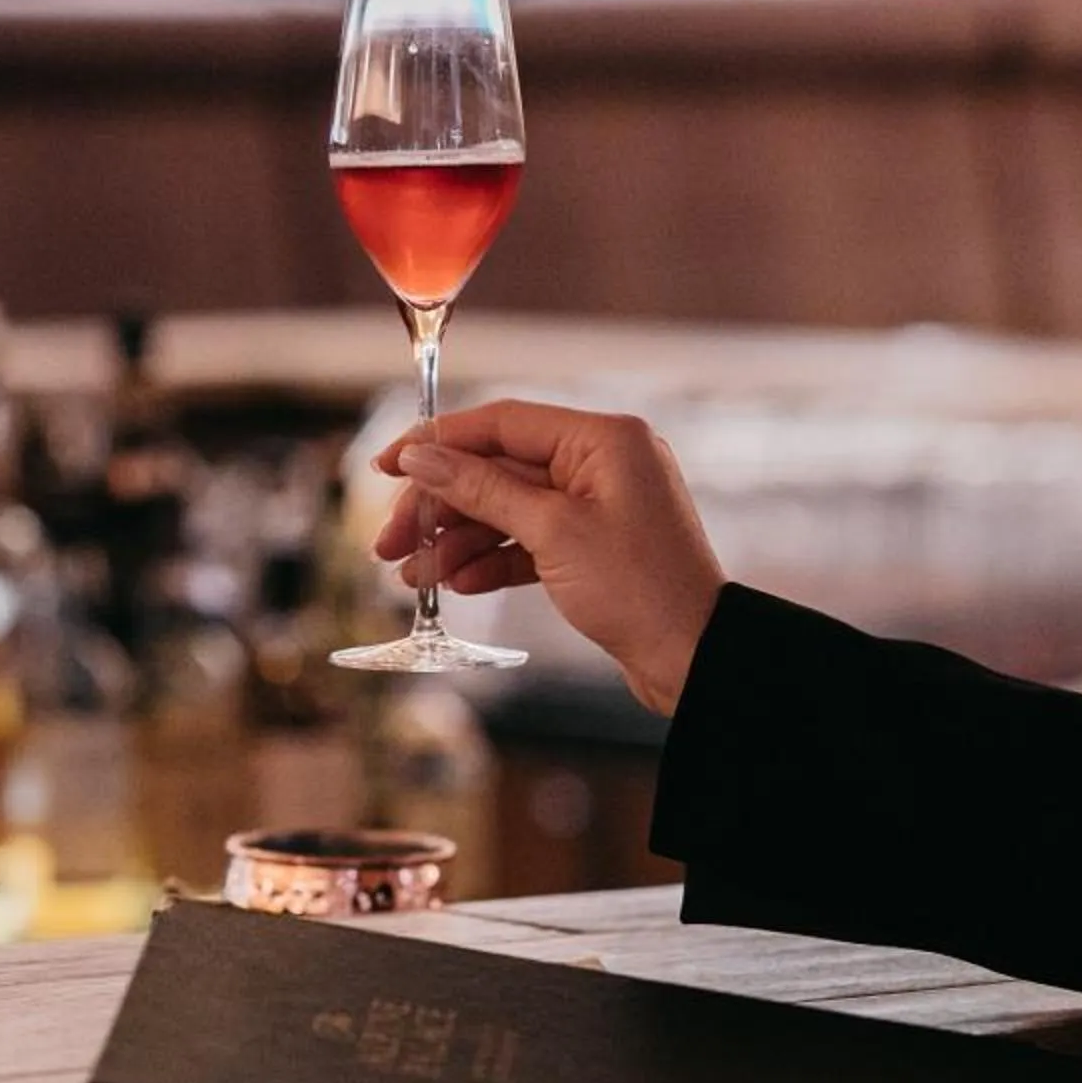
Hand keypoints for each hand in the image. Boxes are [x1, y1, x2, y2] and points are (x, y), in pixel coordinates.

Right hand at [370, 401, 725, 713]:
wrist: (695, 659)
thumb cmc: (641, 590)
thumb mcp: (551, 532)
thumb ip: (481, 489)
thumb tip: (422, 458)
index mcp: (602, 439)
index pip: (501, 423)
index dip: (437, 442)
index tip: (386, 465)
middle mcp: (601, 463)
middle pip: (496, 470)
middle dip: (439, 507)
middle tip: (389, 540)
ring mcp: (597, 506)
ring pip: (506, 510)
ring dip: (457, 541)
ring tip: (415, 576)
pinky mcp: (593, 547)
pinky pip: (528, 542)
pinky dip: (491, 561)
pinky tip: (459, 584)